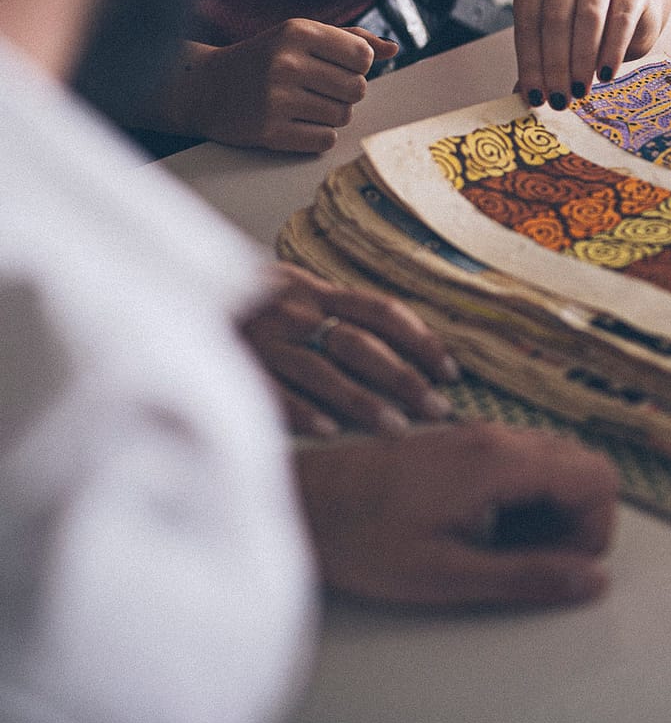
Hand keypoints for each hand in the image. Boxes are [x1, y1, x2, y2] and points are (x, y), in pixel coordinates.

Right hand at [174, 19, 397, 151]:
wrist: (203, 87)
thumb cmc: (263, 58)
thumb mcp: (299, 35)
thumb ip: (349, 39)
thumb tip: (394, 49)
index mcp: (297, 31)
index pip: (362, 55)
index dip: (358, 65)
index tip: (337, 67)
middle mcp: (287, 63)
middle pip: (358, 89)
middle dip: (346, 92)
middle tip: (319, 89)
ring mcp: (276, 98)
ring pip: (344, 116)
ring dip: (332, 114)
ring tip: (305, 105)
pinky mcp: (269, 131)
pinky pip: (325, 140)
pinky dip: (318, 135)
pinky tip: (296, 123)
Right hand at [239, 263, 458, 436]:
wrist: (168, 295)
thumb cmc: (242, 303)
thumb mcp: (291, 291)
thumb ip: (335, 311)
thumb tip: (402, 343)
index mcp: (314, 290)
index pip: (381, 311)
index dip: (421, 340)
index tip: (450, 371)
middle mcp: (293, 311)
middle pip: (361, 344)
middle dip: (405, 378)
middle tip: (438, 409)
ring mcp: (263, 340)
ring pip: (324, 371)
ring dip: (365, 401)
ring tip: (398, 429)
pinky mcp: (234, 367)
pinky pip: (274, 392)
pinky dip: (304, 411)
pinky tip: (332, 431)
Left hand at [296, 423, 618, 606]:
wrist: (298, 500)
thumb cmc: (358, 535)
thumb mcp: (445, 573)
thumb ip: (525, 575)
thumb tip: (591, 579)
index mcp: (500, 461)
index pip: (597, 479)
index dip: (593, 532)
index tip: (560, 567)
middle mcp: (497, 436)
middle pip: (583, 466)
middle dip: (576, 522)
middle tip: (535, 562)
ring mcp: (479, 434)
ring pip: (556, 463)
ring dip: (551, 512)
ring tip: (505, 551)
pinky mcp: (463, 443)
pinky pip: (524, 462)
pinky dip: (525, 499)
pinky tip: (484, 531)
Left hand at [512, 0, 661, 109]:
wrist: (625, 12)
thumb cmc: (581, 30)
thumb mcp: (554, 42)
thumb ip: (539, 63)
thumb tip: (523, 97)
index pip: (527, 20)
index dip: (530, 62)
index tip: (535, 96)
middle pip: (556, 19)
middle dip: (556, 65)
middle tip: (560, 99)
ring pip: (587, 18)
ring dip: (582, 60)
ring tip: (581, 92)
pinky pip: (621, 20)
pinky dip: (612, 51)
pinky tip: (606, 75)